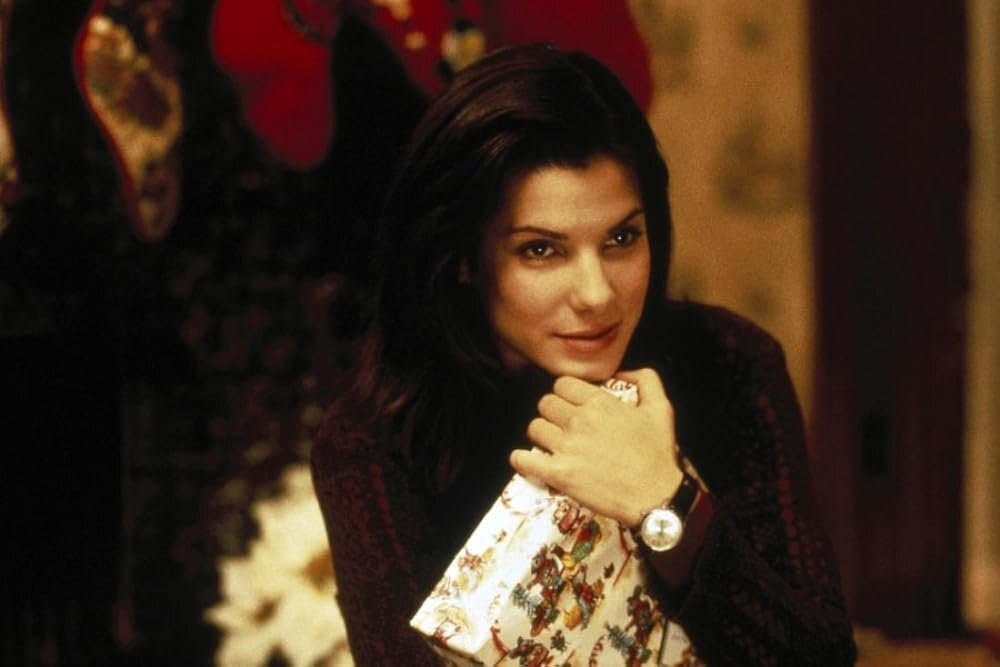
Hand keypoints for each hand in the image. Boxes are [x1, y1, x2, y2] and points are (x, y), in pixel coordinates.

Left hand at [509, 368, 683, 525]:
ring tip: (551, 443)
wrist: (656, 496)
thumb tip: (624, 372)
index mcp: (600, 403)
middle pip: (545, 403)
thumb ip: (646, 380)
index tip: (571, 403)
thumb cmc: (658, 455)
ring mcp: (566, 447)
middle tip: (562, 424)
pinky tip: (528, 461)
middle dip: (552, 412)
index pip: (562, 384)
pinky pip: (524, 460)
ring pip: (534, 428)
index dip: (565, 392)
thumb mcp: (661, 408)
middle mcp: (579, 420)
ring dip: (541, 434)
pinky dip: (521, 460)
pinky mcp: (559, 473)